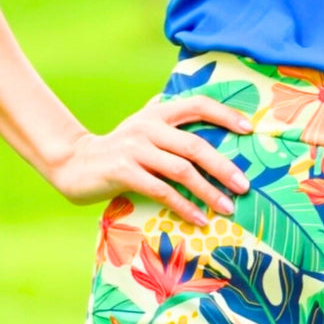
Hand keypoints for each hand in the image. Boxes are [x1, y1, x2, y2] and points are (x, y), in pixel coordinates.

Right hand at [46, 95, 254, 226]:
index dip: (225, 114)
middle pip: (195, 145)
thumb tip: (210, 127)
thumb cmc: (119, 149)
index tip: (249, 130)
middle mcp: (148, 126)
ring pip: (181, 170)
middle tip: (244, 185)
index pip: (198, 105)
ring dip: (208, 190)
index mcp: (158, 112)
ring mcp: (135, 149)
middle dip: (223, 166)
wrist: (74, 163)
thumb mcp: (144, 128)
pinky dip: (183, 206)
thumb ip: (170, 126)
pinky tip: (199, 218)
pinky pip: (161, 190)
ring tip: (228, 207)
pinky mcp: (124, 172)